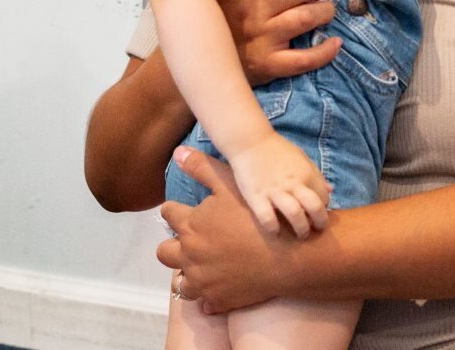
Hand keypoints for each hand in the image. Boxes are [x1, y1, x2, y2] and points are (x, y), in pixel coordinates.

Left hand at [159, 147, 297, 313]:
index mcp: (191, 226)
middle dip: (175, 245)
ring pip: (181, 282)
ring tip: (210, 263)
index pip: (169, 215)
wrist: (289, 254)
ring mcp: (202, 282)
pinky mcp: (216, 301)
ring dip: (191, 272)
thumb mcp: (232, 183)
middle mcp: (189, 256)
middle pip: (165, 253)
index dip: (176, 211)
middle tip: (197, 240)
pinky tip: (225, 280)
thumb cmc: (259, 215)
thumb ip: (202, 168)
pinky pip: (204, 302)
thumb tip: (177, 153)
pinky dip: (210, 292)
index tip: (185, 211)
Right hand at [220, 0, 336, 85]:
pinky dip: (325, 52)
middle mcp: (256, 6)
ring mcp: (262, 36)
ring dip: (325, 12)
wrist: (192, 58)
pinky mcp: (266, 63)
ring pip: (308, 17)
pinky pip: (304, 59)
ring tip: (325, 11)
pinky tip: (334, 44)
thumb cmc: (217, 16)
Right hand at [229, 133, 330, 237]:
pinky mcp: (256, 197)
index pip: (323, 197)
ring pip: (295, 214)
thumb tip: (331, 190)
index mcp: (306, 173)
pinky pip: (267, 217)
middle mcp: (293, 182)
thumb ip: (316, 175)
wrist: (250, 142)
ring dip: (301, 229)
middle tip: (317, 230)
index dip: (324, 208)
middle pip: (314, 207)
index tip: (319, 215)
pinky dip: (273, 228)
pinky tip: (275, 232)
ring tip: (301, 235)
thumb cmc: (278, 150)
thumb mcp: (302, 158)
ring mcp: (275, 190)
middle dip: (320, 222)